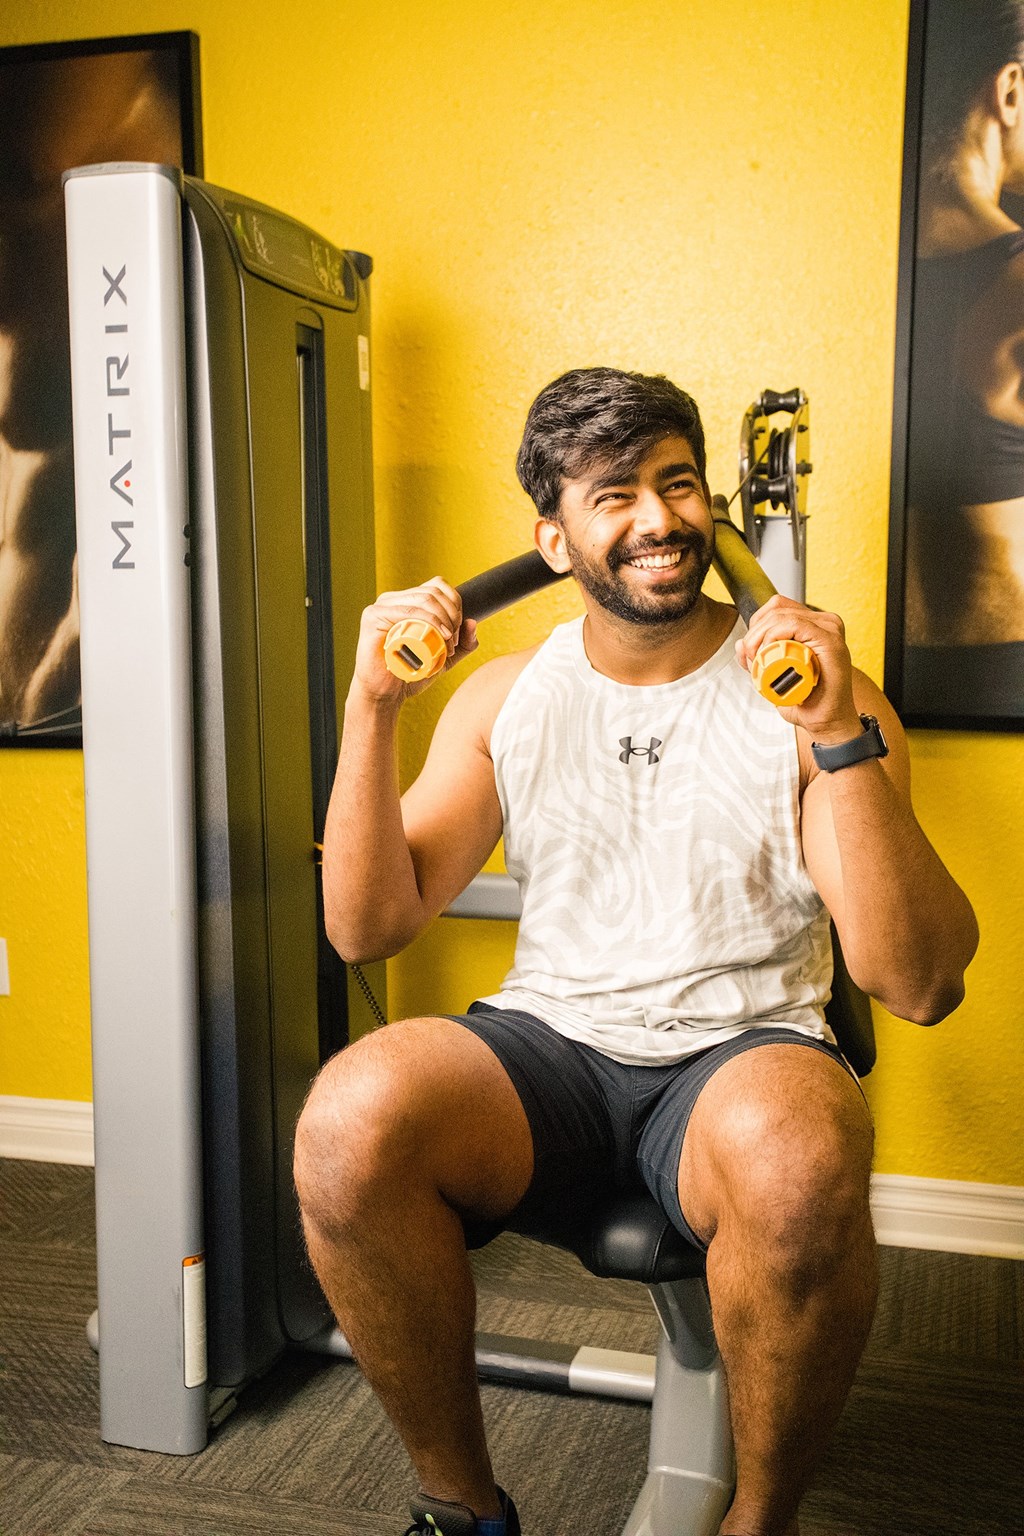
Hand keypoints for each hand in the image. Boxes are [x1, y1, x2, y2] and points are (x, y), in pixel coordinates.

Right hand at [351, 577, 478, 703]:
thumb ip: (461, 644)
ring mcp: (382, 606)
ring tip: (448, 643)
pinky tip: (440, 635)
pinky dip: (430, 621)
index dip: (455, 603)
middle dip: (452, 614)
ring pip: (424, 599)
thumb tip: (473, 622)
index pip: (437, 586)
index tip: (458, 632)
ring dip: (444, 619)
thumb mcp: (442, 658)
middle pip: (433, 591)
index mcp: (406, 602)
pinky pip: (408, 611)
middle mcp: (393, 600)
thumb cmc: (408, 675)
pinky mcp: (373, 616)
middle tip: (454, 640)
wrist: (385, 694)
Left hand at [736, 594, 861, 741]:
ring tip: (758, 659)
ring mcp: (829, 630)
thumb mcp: (773, 678)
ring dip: (760, 636)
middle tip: (749, 656)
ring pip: (782, 615)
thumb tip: (740, 644)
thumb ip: (758, 662)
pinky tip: (769, 653)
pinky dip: (774, 636)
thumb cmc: (807, 701)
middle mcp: (824, 623)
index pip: (777, 607)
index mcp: (813, 626)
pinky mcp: (830, 640)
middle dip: (754, 631)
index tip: (748, 650)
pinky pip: (795, 624)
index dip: (756, 623)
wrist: (827, 723)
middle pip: (777, 608)